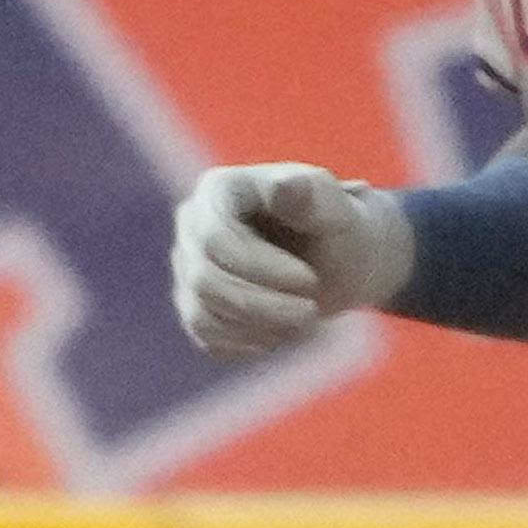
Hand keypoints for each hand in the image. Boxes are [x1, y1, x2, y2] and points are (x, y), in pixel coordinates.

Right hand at [169, 164, 408, 362]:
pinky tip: (283, 332)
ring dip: (259, 326)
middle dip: (262, 304)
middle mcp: (193, 225)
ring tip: (304, 320)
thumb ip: (312, 196)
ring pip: (201, 313)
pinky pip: (205, 334)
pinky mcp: (196, 302)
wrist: (338, 258)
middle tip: (311, 311)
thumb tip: (282, 186)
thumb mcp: (336, 208)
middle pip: (204, 280)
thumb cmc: (336, 226)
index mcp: (220, 189)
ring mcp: (190, 265)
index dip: (260, 268)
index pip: (214, 239)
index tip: (310, 280)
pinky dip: (248, 341)